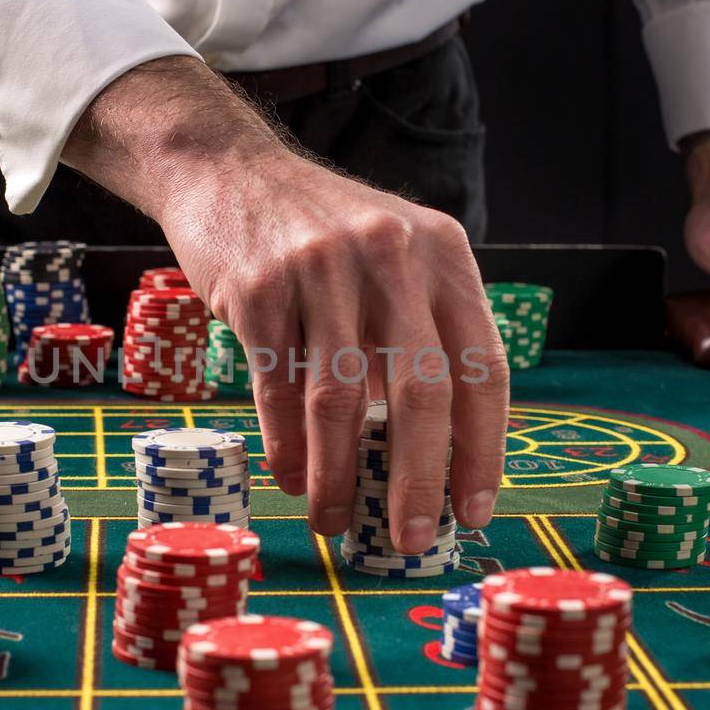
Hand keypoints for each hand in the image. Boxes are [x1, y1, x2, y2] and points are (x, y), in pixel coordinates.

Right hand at [65, 56, 508, 550]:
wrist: (226, 169)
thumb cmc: (319, 232)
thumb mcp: (392, 258)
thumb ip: (421, 333)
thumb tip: (435, 457)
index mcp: (442, 254)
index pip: (483, 367)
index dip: (482, 449)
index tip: (474, 510)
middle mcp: (391, 257)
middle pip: (421, 393)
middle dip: (418, 480)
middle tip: (409, 540)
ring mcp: (321, 269)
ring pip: (340, 401)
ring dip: (339, 477)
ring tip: (334, 522)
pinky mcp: (258, 287)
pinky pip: (278, 388)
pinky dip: (287, 447)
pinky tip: (293, 480)